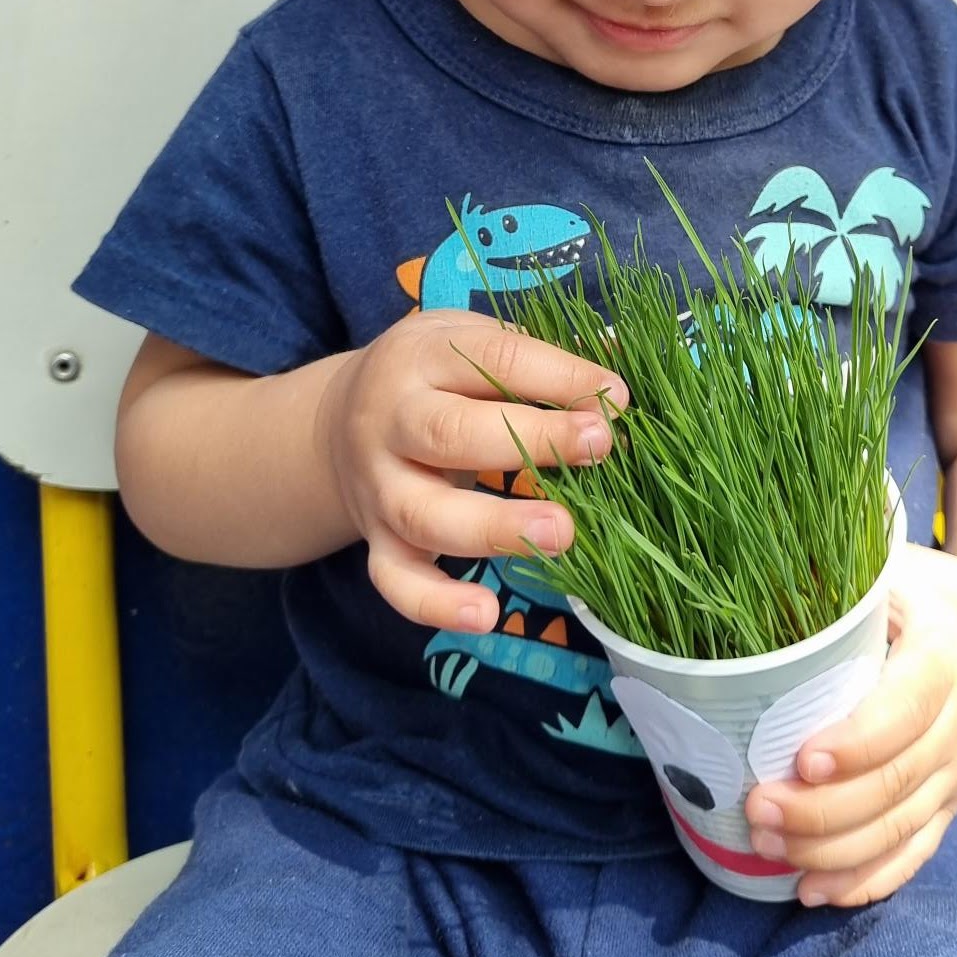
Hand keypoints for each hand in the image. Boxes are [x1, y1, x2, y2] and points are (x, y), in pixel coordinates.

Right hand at [315, 310, 626, 632]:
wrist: (336, 422)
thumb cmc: (434, 378)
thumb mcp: (470, 342)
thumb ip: (539, 358)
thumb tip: (620, 384)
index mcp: (423, 356)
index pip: (493, 357)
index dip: (558, 376)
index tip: (618, 398)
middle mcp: (391, 420)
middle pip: (451, 432)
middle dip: (531, 441)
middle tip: (599, 448)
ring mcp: (379, 486)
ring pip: (425, 513)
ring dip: (494, 528)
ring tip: (563, 534)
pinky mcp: (375, 540)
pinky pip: (395, 580)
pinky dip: (435, 603)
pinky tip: (486, 614)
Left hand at [743, 542, 956, 906]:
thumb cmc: (937, 594)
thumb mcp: (898, 566)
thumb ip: (838, 573)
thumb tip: (752, 572)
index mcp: (947, 652)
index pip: (909, 707)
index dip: (859, 741)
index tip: (802, 758)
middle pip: (898, 781)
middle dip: (824, 809)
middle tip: (756, 809)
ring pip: (903, 827)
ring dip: (833, 850)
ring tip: (766, 845)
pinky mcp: (954, 801)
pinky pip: (915, 852)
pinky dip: (866, 881)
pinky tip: (812, 892)